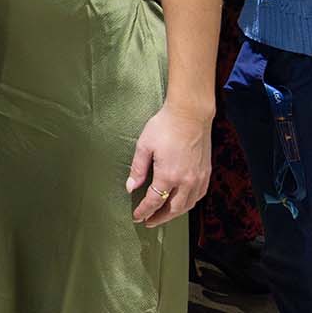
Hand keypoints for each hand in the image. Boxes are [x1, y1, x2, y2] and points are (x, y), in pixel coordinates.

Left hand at [125, 103, 211, 226]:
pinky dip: (188, 204)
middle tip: (149, 222)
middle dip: (159, 218)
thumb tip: (130, 188)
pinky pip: (198, 196)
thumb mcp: (144, 146)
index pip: (154, 201)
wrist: (190, 115)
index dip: (144, 211)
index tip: (136, 217)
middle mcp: (186, 181)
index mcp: (168, 175)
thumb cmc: (164, 127)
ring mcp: (199, 178)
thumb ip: (137, 169)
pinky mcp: (206, 173)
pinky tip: (181, 203)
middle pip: (173, 209)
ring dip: (174, 213)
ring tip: (163, 216)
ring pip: (187, 205)